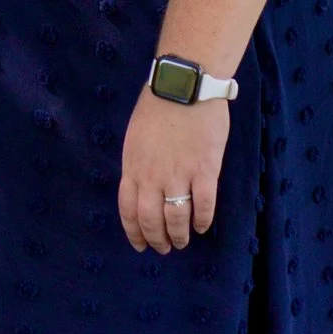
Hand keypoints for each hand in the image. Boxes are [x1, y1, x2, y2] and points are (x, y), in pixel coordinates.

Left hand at [118, 86, 227, 253]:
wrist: (184, 85)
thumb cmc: (158, 106)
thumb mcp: (136, 137)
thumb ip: (138, 164)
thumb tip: (143, 187)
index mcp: (132, 167)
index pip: (128, 210)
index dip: (134, 232)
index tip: (141, 245)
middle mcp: (152, 176)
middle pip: (151, 220)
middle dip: (157, 240)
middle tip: (165, 248)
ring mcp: (178, 175)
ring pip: (176, 219)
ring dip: (179, 236)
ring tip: (183, 241)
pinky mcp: (204, 171)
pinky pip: (204, 206)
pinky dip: (203, 221)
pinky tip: (203, 225)